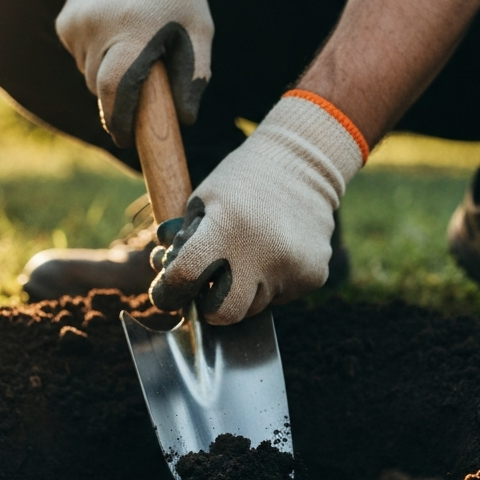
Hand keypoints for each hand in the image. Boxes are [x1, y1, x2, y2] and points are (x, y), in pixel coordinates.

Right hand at [55, 0, 212, 146]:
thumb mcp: (199, 29)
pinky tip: (114, 30)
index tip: (125, 139)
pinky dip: (98, 56)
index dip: (119, 120)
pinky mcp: (64, 23)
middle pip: (102, 89)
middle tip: (144, 80)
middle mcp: (99, 26)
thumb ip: (194, 76)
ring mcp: (77, 23)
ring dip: (110, 73)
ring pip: (90, 75)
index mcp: (135, 30)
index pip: (116, 90)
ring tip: (132, 44)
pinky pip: (81, 59)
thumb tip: (184, 121)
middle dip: (120, 97)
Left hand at [149, 91, 367, 323]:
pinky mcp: (313, 276)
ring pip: (255, 307)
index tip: (167, 294)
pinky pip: (281, 297)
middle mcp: (262, 253)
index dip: (169, 292)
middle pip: (225, 314)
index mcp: (226, 227)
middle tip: (210, 288)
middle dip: (212, 306)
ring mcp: (291, 268)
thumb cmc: (242, 183)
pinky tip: (276, 253)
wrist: (303, 165)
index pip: (185, 279)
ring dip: (245, 291)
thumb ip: (183, 245)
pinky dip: (272, 284)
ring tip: (250, 255)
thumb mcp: (202, 201)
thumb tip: (171, 288)